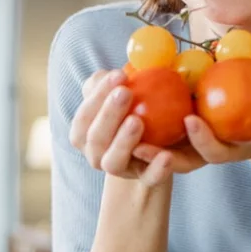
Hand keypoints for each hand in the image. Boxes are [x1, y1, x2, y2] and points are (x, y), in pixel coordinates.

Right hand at [68, 69, 173, 185]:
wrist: (159, 145)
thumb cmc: (135, 109)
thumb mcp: (123, 92)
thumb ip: (113, 81)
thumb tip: (115, 71)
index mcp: (86, 133)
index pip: (84, 116)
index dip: (96, 96)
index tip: (118, 74)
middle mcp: (97, 154)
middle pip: (95, 139)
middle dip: (107, 115)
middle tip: (126, 92)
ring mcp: (121, 169)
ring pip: (113, 162)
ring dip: (123, 141)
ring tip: (137, 121)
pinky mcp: (146, 180)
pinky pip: (149, 178)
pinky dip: (156, 169)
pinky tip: (166, 156)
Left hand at [131, 96, 250, 174]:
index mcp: (229, 151)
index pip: (214, 154)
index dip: (203, 140)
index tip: (191, 119)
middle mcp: (204, 154)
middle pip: (178, 161)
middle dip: (158, 154)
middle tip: (139, 134)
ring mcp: (187, 149)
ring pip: (159, 155)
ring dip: (139, 145)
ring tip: (122, 125)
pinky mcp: (174, 140)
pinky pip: (152, 138)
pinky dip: (136, 128)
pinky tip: (120, 106)